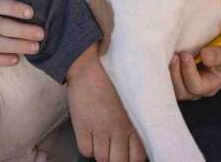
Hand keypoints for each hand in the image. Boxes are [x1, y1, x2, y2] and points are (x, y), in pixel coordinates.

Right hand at [66, 45, 145, 161]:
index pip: (137, 157)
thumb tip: (138, 140)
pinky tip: (89, 135)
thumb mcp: (131, 100)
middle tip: (113, 150)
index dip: (132, 159)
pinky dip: (87, 147)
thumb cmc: (112, 80)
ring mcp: (100, 129)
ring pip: (102, 158)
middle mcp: (118, 129)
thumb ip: (135, 121)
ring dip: (101, 152)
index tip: (127, 154)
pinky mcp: (82, 127)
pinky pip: (85, 151)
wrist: (89, 67)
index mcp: (133, 122)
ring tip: (101, 140)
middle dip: (116, 159)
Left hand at [169, 45, 220, 99]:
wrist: (220, 59)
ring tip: (170, 57)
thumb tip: (204, 55)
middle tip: (175, 56)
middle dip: (176, 74)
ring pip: (173, 90)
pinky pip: (168, 84)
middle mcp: (197, 92)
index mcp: (210, 86)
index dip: (188, 72)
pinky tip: (164, 61)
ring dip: (169, 75)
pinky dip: (165, 74)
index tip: (185, 55)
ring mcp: (187, 89)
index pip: (196, 86)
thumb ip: (217, 55)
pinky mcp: (179, 83)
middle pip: (182, 92)